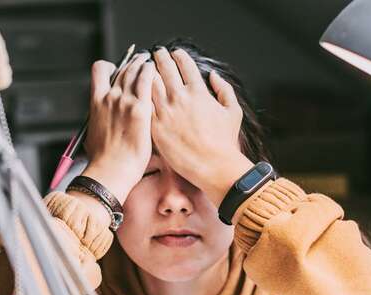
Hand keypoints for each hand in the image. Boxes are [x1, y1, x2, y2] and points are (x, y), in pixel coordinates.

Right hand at [81, 53, 154, 203]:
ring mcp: (124, 101)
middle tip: (142, 61)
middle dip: (133, 63)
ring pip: (135, 70)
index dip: (110, 66)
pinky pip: (146, 80)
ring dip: (143, 63)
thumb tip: (102, 122)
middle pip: (122, 69)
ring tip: (151, 62)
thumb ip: (100, 120)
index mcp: (96, 101)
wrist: (111, 170)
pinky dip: (150, 71)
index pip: (100, 70)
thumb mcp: (93, 133)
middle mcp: (109, 97)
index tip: (118, 68)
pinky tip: (156, 70)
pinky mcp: (139, 109)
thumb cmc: (103, 159)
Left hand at [151, 48, 253, 207]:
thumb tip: (213, 76)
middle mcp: (180, 97)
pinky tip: (138, 90)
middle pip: (165, 69)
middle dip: (159, 57)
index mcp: (198, 91)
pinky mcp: (155, 126)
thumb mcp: (233, 111)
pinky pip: (143, 103)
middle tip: (156, 53)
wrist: (212, 166)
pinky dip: (140, 93)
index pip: (185, 64)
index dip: (178, 55)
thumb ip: (224, 90)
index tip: (175, 53)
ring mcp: (165, 111)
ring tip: (144, 68)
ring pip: (150, 83)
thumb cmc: (224, 142)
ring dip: (146, 72)